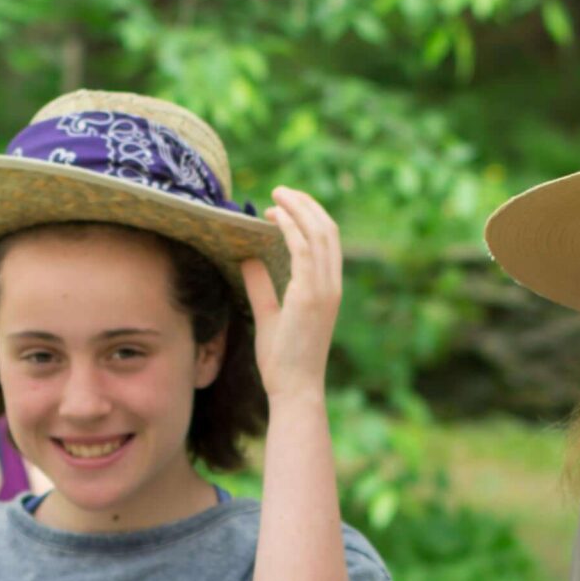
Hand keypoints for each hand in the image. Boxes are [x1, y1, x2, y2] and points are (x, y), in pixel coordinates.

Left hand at [242, 187, 341, 402]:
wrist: (294, 389)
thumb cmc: (283, 360)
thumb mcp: (269, 315)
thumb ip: (261, 286)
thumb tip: (247, 258)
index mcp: (328, 289)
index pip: (327, 241)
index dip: (309, 217)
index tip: (283, 207)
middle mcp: (331, 285)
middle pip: (327, 229)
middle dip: (305, 204)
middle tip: (280, 191)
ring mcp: (324, 289)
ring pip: (318, 233)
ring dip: (297, 209)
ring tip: (276, 195)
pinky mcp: (310, 295)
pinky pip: (303, 250)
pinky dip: (290, 227)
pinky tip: (272, 217)